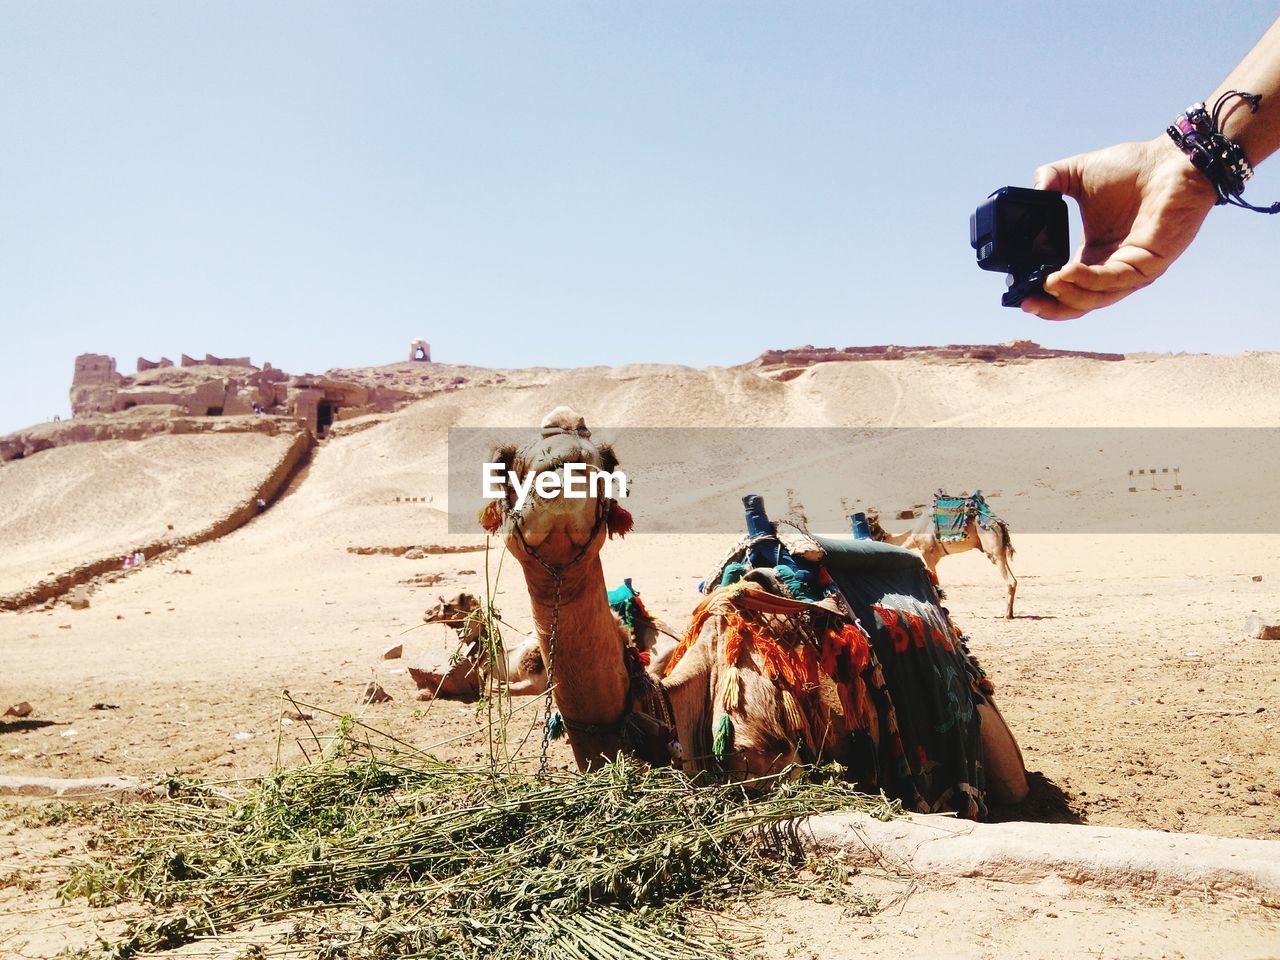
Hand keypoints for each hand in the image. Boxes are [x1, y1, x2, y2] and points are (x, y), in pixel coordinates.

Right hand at [1022, 136, 1217, 319]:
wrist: (1175, 159)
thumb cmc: (1134, 167)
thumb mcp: (1077, 174)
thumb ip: (1051, 179)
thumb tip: (1033, 190)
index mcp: (1095, 255)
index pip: (1067, 289)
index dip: (1045, 297)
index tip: (1020, 294)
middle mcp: (1113, 267)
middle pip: (1078, 304)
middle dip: (1051, 308)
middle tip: (1026, 302)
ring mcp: (1133, 270)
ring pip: (1096, 298)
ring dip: (1068, 295)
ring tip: (1046, 282)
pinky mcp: (1150, 264)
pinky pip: (1114, 280)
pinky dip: (1089, 280)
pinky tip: (1067, 271)